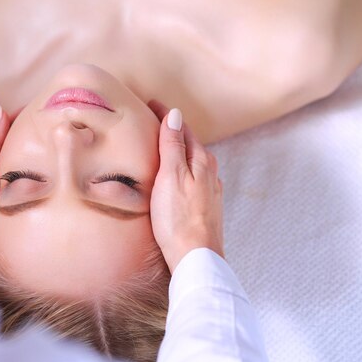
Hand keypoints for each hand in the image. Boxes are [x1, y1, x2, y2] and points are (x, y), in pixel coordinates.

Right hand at [149, 105, 223, 272]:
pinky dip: (183, 168)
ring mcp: (210, 190)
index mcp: (201, 161)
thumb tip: (176, 115)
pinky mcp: (206, 206)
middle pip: (190, 143)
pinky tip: (176, 176)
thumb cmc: (178, 219)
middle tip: (154, 119)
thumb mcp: (170, 177)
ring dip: (179, 149)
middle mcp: (210, 172)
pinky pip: (194, 177)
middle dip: (173, 129)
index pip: (182, 128)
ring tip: (162, 145)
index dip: (166, 115)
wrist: (195, 258)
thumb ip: (173, 146)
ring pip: (193, 161)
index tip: (151, 103)